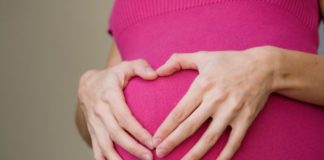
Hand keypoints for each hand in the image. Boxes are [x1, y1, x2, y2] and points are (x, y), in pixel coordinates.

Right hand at [78, 59, 156, 159]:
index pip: (124, 117)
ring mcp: (94, 123)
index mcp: (109, 96)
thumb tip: (155, 74)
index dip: (138, 132)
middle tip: (150, 158)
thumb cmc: (112, 76)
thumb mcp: (126, 66)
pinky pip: (96, 149)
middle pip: (116, 135)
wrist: (87, 85)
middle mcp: (100, 111)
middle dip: (133, 148)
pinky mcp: (92, 131)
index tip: (152, 142)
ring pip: (104, 146)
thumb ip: (141, 66)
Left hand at [152, 46, 277, 159]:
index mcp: (202, 85)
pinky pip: (234, 142)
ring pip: (210, 138)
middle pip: (190, 127)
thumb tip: (157, 71)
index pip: (179, 112)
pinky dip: (224, 156)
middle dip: (173, 142)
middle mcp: (215, 100)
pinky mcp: (245, 119)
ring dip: (195, 154)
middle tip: (159, 153)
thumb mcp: (203, 56)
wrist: (263, 66)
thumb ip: (178, 60)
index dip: (165, 128)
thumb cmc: (230, 61)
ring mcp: (231, 111)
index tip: (155, 139)